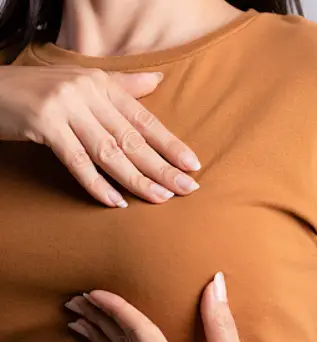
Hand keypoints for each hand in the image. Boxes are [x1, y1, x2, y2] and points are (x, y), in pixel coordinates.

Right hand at [0, 65, 201, 206]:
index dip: (170, 144)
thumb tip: (158, 81)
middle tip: (187, 188)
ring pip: (110, 151)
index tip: (192, 165)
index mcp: (102, 84)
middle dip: (162, 166)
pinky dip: (97, 184)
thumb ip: (122, 86)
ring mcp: (66, 108)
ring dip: (137, 179)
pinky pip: (77, 161)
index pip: (144, 119)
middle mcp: (88, 93)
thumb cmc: (39, 89)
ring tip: (160, 198)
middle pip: (132, 138)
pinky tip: (116, 201)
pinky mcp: (43, 124)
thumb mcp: (83, 82)